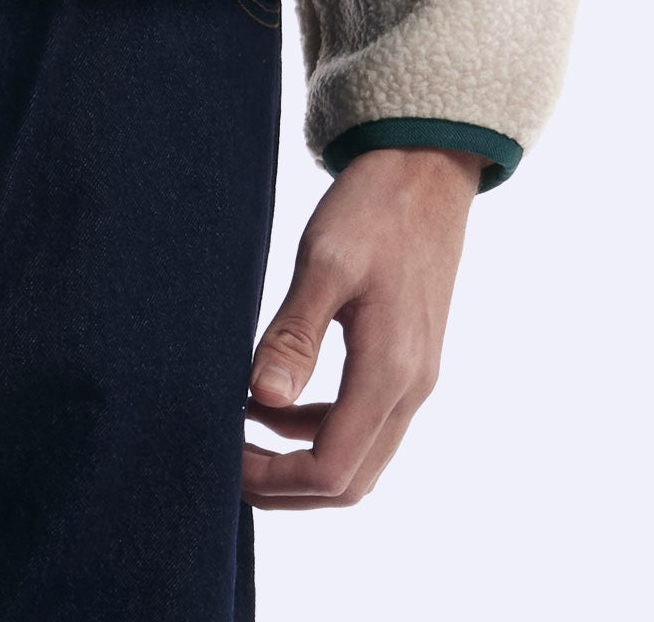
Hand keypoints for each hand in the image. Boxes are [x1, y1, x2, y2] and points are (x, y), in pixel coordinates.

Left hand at [241, 144, 481, 506]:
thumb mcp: (324, 261)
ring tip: (243, 435)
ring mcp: (415, 377)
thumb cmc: (375, 207)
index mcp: (390, 372)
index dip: (275, 480)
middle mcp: (411, 388)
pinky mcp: (409, 359)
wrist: (428, 167)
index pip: (333, 468)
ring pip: (361, 459)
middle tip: (226, 462)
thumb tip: (262, 400)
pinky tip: (277, 401)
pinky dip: (320, 429)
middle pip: (350, 482)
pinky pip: (367, 424)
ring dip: (303, 462)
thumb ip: (294, 335)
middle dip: (286, 486)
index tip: (224, 459)